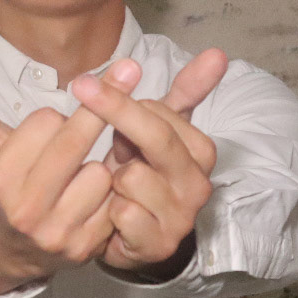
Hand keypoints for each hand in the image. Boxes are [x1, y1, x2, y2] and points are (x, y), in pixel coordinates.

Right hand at [0, 63, 141, 286]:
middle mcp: (27, 209)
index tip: (50, 126)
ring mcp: (58, 232)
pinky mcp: (86, 249)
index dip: (52, 117)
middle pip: (74, 141)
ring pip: (100, 172)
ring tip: (84, 172)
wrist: (12, 251)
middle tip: (115, 90)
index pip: (46, 120)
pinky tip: (101, 194)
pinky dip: (112, 194)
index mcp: (0, 180)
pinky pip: (116, 202)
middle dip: (96, 113)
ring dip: (99, 166)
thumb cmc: (7, 187)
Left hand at [69, 51, 225, 269]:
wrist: (133, 236)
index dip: (124, 103)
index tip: (98, 95)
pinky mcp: (158, 245)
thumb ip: (187, 93)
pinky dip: (109, 212)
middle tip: (80, 88)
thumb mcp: (159, 131)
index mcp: (200, 152)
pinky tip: (111, 213)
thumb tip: (218, 53)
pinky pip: (123, 215)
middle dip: (114, 113)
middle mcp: (197, 184)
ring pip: (132, 178)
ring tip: (113, 185)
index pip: (163, 113)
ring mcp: (180, 216)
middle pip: (155, 138)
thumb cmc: (142, 175)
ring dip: (111, 179)